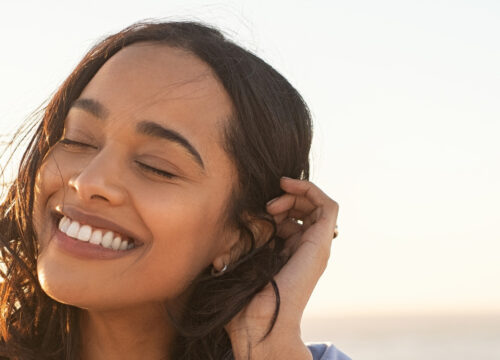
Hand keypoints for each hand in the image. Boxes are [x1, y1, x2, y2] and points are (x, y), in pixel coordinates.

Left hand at [226, 177, 338, 359]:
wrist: (259, 322)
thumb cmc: (245, 297)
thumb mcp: (242, 257)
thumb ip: (247, 238)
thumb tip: (242, 218)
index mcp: (290, 252)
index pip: (293, 218)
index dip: (277, 205)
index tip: (258, 207)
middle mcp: (306, 248)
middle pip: (306, 209)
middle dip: (287, 197)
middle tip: (267, 204)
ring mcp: (316, 245)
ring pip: (318, 205)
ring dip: (296, 193)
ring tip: (274, 202)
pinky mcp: (321, 243)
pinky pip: (329, 206)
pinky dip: (310, 190)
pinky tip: (288, 187)